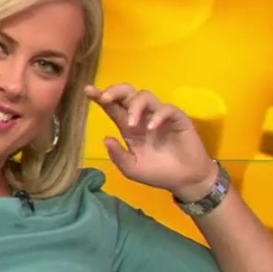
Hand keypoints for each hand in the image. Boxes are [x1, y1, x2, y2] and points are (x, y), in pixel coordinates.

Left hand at [85, 84, 217, 200]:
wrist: (185, 180)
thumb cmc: (158, 173)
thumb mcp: (132, 169)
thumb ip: (118, 156)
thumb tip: (105, 139)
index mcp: (128, 127)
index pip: (112, 107)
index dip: (100, 97)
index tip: (87, 90)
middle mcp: (142, 117)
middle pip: (127, 93)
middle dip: (115, 91)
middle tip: (105, 98)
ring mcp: (159, 115)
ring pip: (145, 96)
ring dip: (135, 106)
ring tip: (131, 124)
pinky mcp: (177, 118)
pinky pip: (166, 109)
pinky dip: (158, 115)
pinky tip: (152, 127)